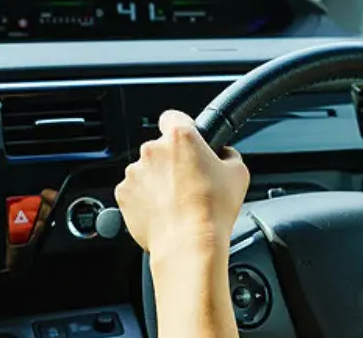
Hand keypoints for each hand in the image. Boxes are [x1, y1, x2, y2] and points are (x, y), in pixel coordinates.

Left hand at [114, 110, 249, 260]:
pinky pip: (134, 191)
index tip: (185, 142)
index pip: (173, 117)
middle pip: (160, 148)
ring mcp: (134, 171)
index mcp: (179, 137)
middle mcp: (152, 149)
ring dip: (157, 181)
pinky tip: (162, 212)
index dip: (181, 129)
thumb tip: (223, 155)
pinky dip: (144, 199)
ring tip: (176, 203)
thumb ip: (228, 155)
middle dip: (171, 161)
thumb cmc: (213, 210)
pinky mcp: (123, 193)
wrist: (189, 244)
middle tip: (188, 182)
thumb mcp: (238, 173)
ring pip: (146, 170)